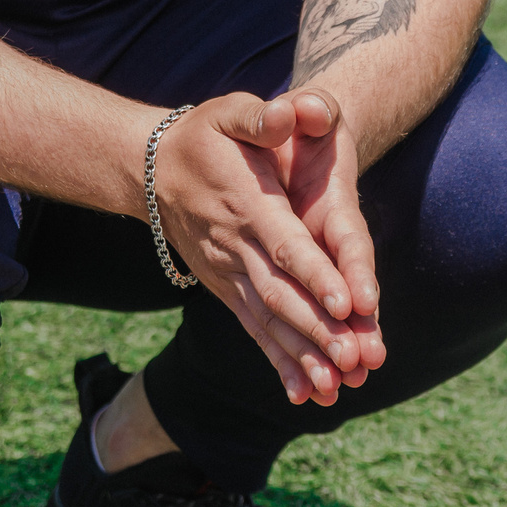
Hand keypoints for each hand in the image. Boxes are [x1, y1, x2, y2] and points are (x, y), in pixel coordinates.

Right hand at [151, 90, 384, 404]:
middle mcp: (237, 248)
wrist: (151, 170)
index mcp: (248, 205)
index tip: (349, 304)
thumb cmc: (203, 135)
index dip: (317, 274)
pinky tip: (303, 394)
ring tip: (336, 388)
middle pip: (281, 295)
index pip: (287, 245)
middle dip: (319, 330)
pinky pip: (255, 331)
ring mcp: (229, 275)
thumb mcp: (228, 112)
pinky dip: (279, 362)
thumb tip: (290, 112)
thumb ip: (260, 116)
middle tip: (355, 359)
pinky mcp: (227, 291)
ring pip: (269, 321)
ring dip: (303, 356)